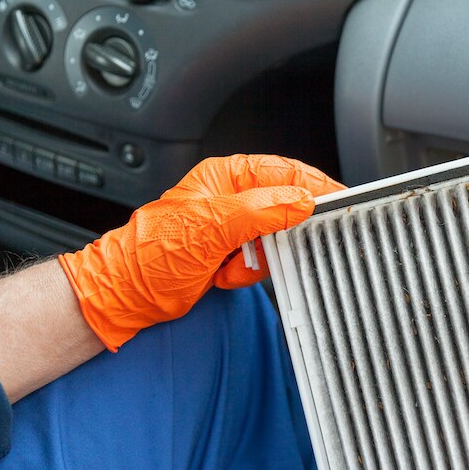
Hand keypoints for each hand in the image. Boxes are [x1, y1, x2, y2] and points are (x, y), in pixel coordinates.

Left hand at [59, 154, 343, 350]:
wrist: (129, 296)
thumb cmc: (150, 256)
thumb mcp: (209, 228)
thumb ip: (259, 212)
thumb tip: (300, 202)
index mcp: (226, 177)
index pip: (285, 173)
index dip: (314, 187)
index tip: (339, 202)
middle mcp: (234, 198)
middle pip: (287, 208)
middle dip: (277, 235)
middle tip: (263, 248)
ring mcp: (236, 228)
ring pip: (278, 239)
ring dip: (258, 260)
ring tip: (229, 266)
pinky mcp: (236, 254)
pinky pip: (265, 262)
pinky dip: (248, 274)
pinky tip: (223, 276)